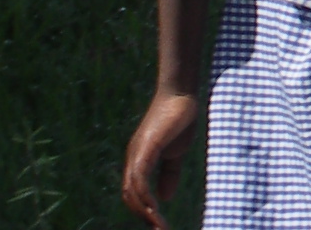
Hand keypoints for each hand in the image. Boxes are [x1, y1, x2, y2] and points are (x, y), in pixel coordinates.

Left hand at [122, 90, 203, 224]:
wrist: (181, 94)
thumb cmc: (180, 118)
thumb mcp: (177, 152)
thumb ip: (169, 174)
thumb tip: (164, 199)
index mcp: (138, 162)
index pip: (134, 194)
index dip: (144, 210)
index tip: (160, 224)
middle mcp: (132, 160)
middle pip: (129, 196)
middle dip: (142, 216)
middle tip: (160, 229)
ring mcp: (136, 154)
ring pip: (132, 191)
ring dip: (144, 211)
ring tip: (159, 224)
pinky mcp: (145, 148)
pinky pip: (139, 178)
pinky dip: (145, 194)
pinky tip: (155, 206)